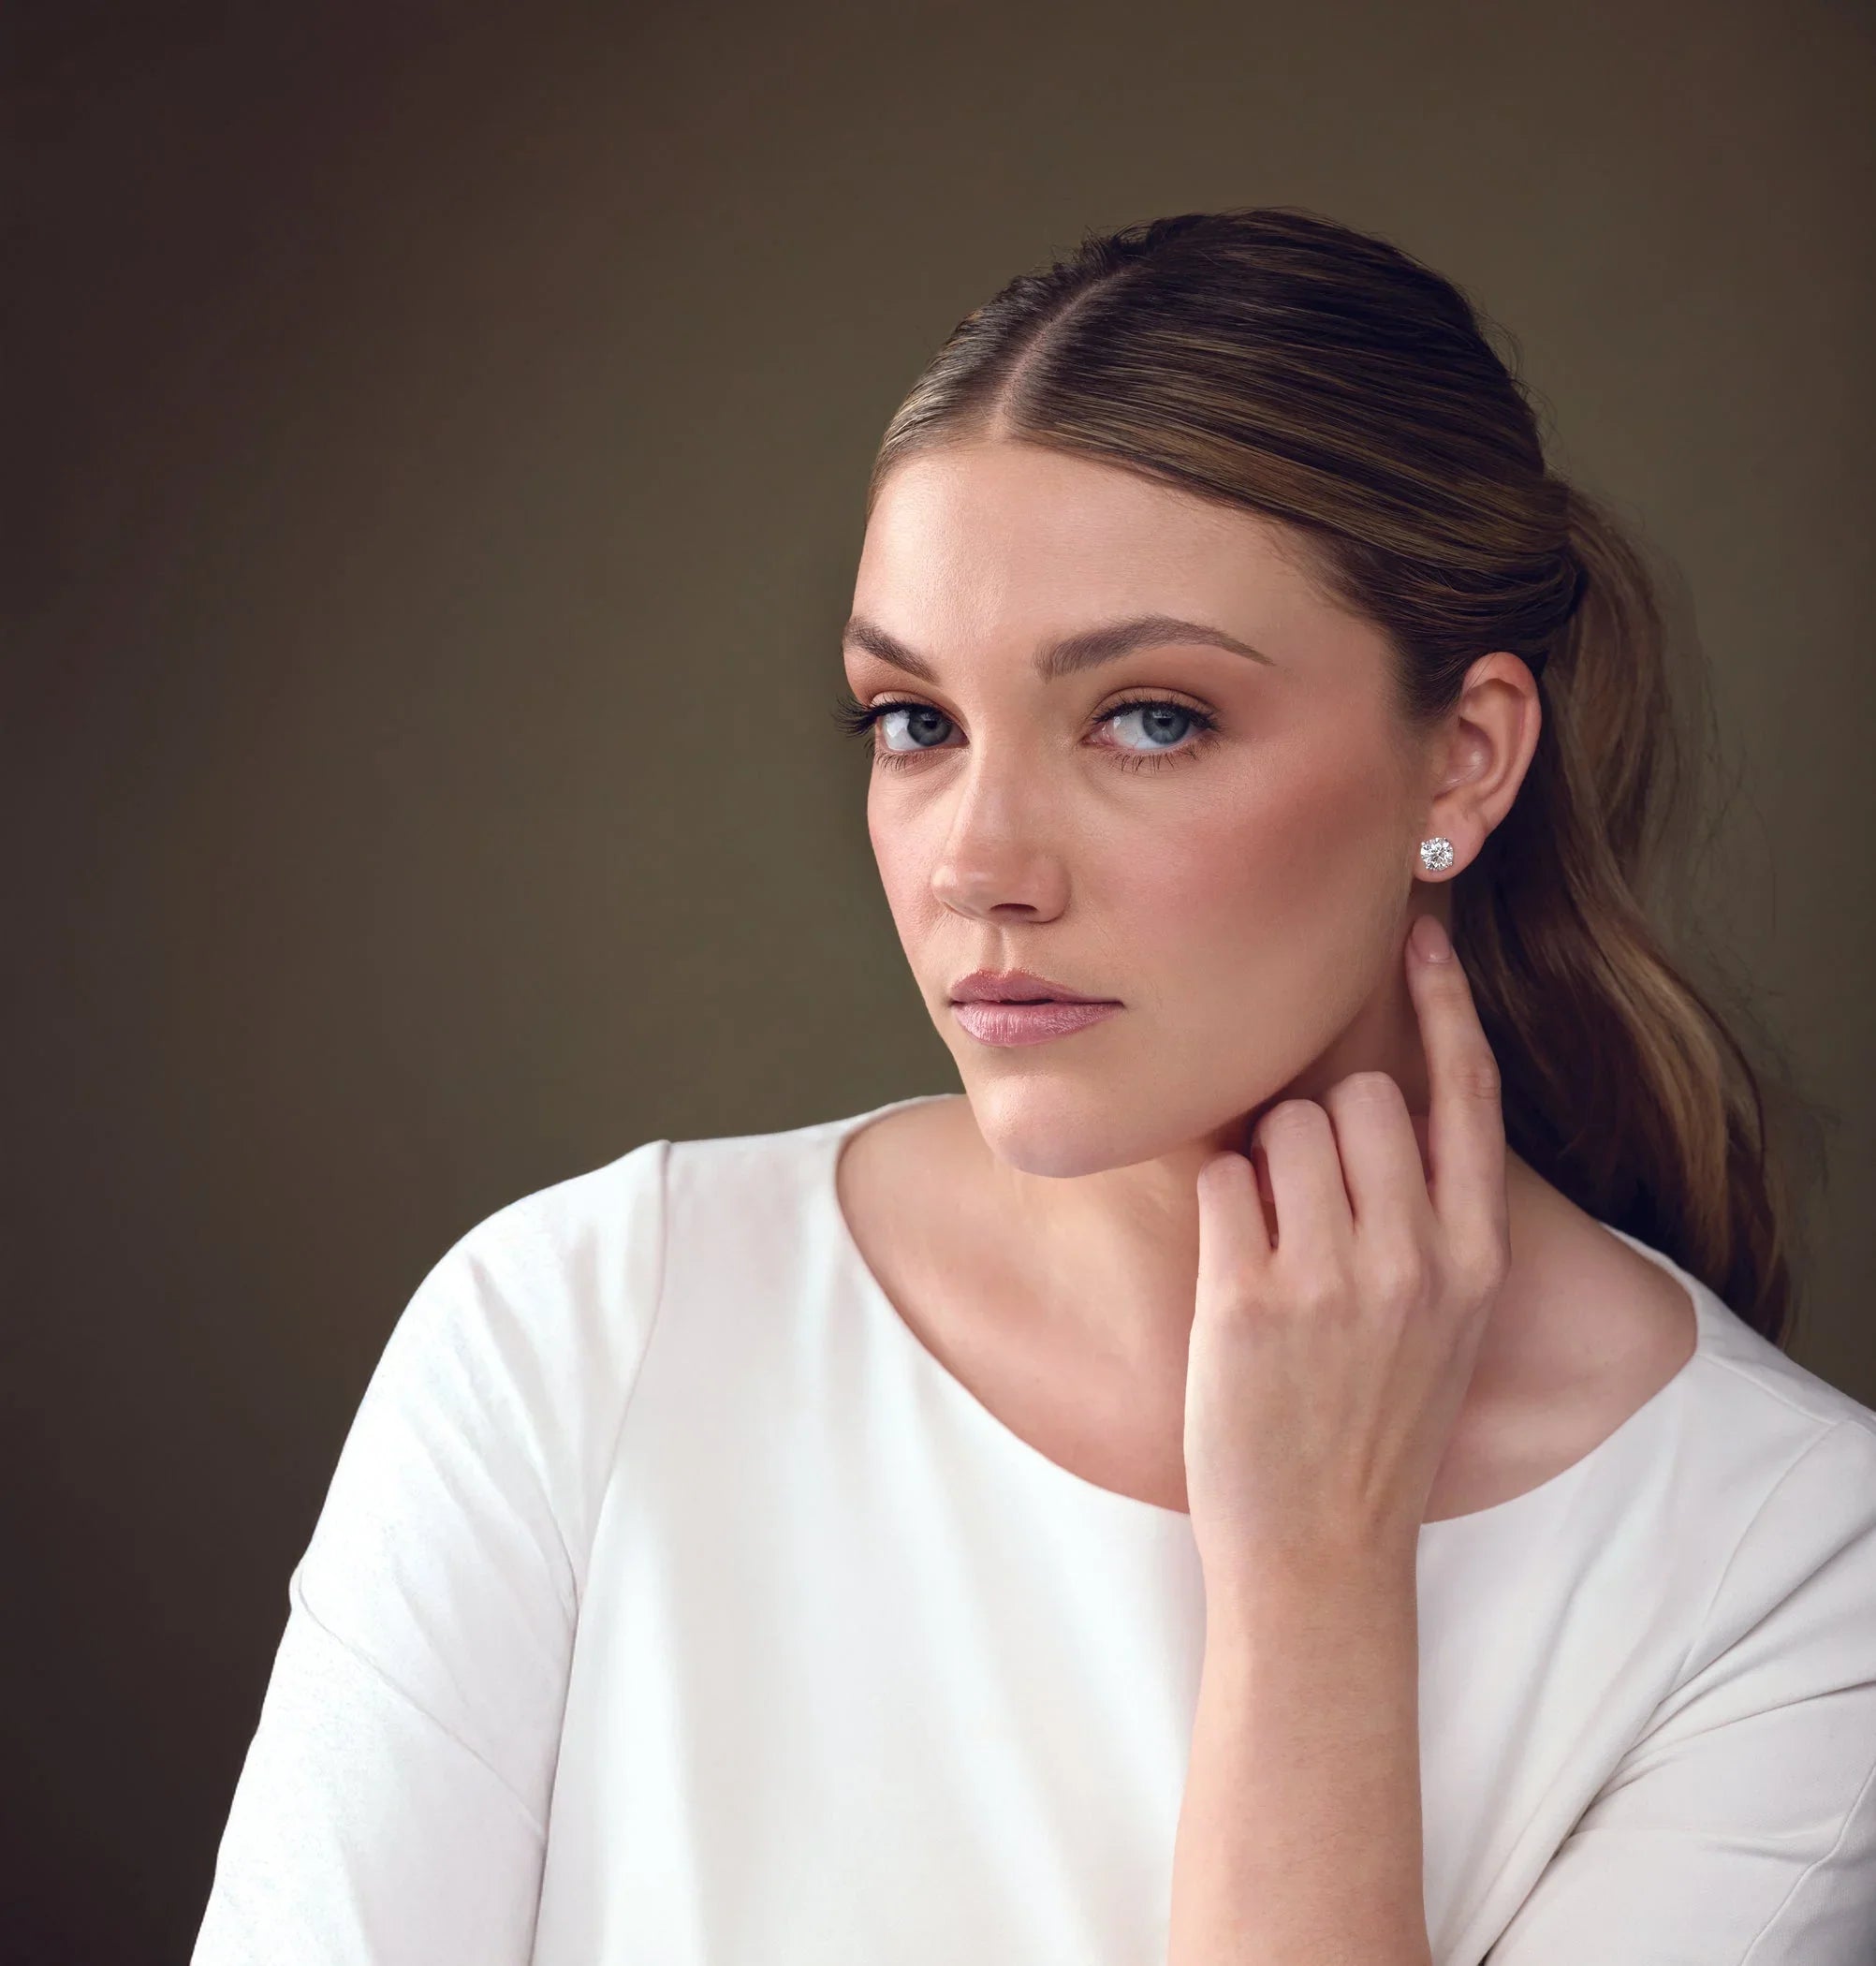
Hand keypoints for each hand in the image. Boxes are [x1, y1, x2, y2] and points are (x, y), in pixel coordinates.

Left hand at [1182, 912, 1510, 1586]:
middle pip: (1357, 1096)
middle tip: (1305, 1211)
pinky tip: (1232, 1280)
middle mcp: (1419, 1258)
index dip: (1448, 1007)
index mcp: (1476, 1259)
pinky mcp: (1252, 1299)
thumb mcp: (1441, 1322)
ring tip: (1271, 1254)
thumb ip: (1427, 1219)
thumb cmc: (1370, 1426)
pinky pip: (1221, 1182)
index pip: (1469, 1099)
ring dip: (1264, 1170)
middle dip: (1319, 1129)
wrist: (1321, 1552)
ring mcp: (1336, 1278)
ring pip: (1286, 1127)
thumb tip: (1369, 1106)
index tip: (1423, 936)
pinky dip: (1218, 1212)